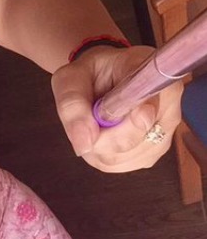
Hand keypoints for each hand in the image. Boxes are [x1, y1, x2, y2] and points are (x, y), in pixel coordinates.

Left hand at [51, 45, 182, 171]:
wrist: (97, 77)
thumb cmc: (87, 73)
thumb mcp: (70, 79)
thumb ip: (73, 106)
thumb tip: (84, 145)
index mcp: (155, 79)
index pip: (148, 112)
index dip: (122, 126)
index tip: (101, 122)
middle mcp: (168, 108)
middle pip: (136, 143)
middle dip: (101, 138)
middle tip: (87, 118)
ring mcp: (164, 133)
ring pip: (128, 158)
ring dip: (100, 148)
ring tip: (93, 124)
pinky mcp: (152, 150)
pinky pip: (124, 165)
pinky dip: (103, 156)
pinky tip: (99, 137)